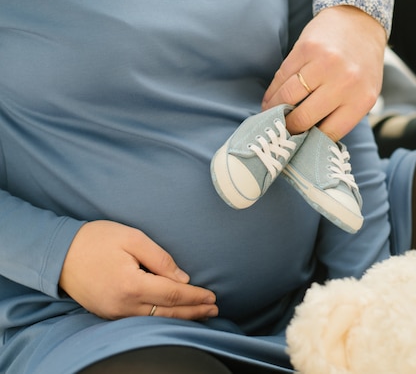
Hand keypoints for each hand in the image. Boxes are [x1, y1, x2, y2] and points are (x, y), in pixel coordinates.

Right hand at [59, 220, 217, 319]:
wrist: (58, 253)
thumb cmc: (96, 240)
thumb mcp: (132, 238)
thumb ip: (160, 258)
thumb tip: (183, 278)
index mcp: (132, 284)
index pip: (173, 295)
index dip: (195, 296)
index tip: (212, 296)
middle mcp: (123, 304)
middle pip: (167, 313)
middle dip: (194, 311)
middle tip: (214, 309)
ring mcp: (114, 313)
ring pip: (155, 321)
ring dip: (181, 318)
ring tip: (201, 315)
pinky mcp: (108, 314)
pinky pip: (140, 321)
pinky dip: (161, 320)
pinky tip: (173, 315)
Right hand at [262, 5, 386, 141]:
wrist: (359, 22)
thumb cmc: (361, 65)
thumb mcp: (363, 94)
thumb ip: (341, 115)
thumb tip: (308, 141)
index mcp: (361, 100)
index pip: (328, 134)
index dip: (308, 143)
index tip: (297, 146)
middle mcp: (345, 82)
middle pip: (304, 118)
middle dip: (288, 130)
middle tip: (279, 134)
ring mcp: (324, 64)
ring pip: (287, 97)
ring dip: (274, 110)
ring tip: (269, 117)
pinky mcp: (306, 48)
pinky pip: (282, 77)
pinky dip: (273, 92)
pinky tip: (270, 100)